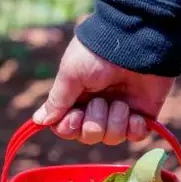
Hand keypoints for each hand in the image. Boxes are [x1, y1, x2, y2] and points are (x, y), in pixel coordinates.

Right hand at [32, 36, 174, 144]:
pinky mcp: (142, 115)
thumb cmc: (98, 54)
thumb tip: (39, 121)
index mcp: (77, 97)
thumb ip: (57, 101)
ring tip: (121, 103)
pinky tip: (135, 114)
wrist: (135, 43)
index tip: (75, 115)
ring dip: (115, 122)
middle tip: (101, 102)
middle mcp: (97, 108)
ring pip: (111, 138)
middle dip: (94, 123)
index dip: (69, 128)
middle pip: (88, 136)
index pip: (66, 128)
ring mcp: (120, 112)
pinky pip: (136, 137)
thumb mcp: (71, 74)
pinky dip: (134, 129)